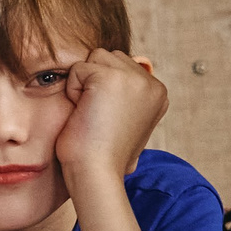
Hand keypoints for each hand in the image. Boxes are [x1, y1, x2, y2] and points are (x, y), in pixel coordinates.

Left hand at [56, 50, 164, 186]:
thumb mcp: (127, 120)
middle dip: (93, 82)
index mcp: (158, 93)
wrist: (97, 172)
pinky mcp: (111, 78)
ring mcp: (135, 79)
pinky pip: (77, 69)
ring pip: (94, 59)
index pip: (119, 65)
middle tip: (97, 115)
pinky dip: (73, 91)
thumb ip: (128, 95)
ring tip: (91, 113)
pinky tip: (84, 112)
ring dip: (83, 84)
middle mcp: (152, 83)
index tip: (107, 118)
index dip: (102, 89)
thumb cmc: (104, 153)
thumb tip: (127, 72)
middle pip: (107, 57)